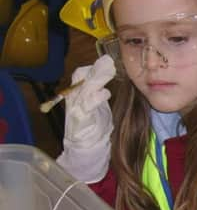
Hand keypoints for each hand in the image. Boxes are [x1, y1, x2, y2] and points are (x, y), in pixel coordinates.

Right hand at [56, 55, 115, 182]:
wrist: (87, 148)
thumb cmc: (94, 125)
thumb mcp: (97, 104)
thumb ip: (99, 89)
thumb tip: (108, 71)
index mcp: (78, 93)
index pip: (81, 74)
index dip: (93, 67)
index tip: (106, 61)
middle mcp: (74, 98)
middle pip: (81, 78)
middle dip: (94, 70)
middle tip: (108, 61)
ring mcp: (76, 109)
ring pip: (84, 89)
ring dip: (96, 80)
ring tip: (108, 70)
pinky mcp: (80, 120)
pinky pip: (86, 106)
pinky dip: (95, 98)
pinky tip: (104, 93)